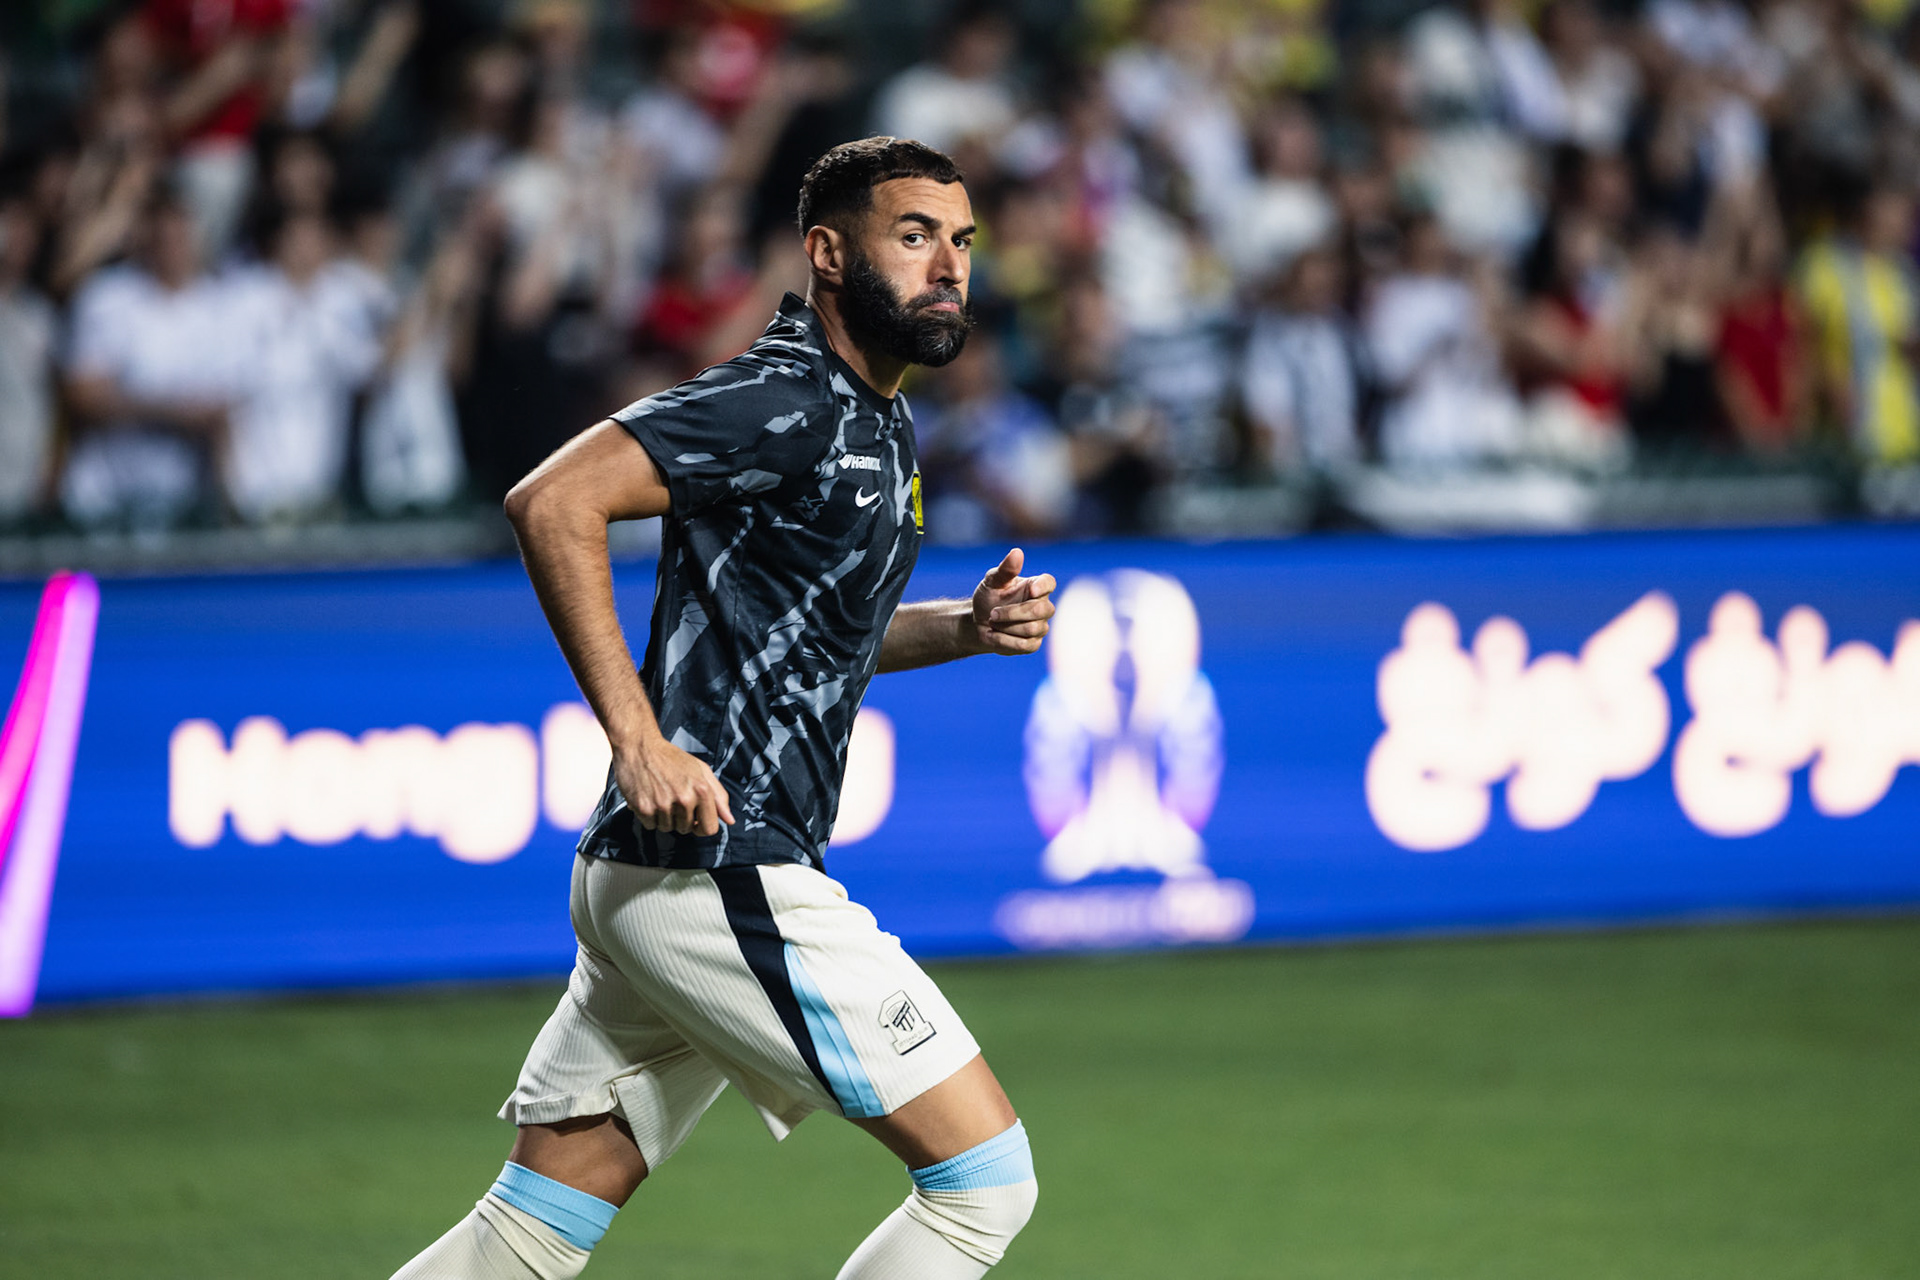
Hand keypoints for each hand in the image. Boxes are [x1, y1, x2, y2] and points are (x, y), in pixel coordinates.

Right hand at [616, 737, 735, 835]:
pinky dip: (649, 816)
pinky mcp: (644, 808)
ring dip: (664, 818)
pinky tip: (649, 798)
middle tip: (673, 798)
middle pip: (687, 830)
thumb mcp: (701, 770)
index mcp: (701, 790)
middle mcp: (684, 799)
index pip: (710, 828)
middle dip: (681, 819)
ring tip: (661, 796)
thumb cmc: (671, 758)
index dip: (703, 826)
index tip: (696, 819)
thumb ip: (719, 796)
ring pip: (668, 829)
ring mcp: (663, 805)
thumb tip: (730, 820)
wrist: (639, 747)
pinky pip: (650, 826)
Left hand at [970, 547, 1056, 655]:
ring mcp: (1040, 626)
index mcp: (1035, 586)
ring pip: (1032, 628)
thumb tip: (1017, 552)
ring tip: (992, 621)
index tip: (1030, 590)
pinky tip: (993, 634)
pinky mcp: (1033, 644)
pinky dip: (1004, 639)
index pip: (1049, 583)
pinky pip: (1024, 645)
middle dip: (1013, 613)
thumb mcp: (992, 582)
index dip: (1043, 587)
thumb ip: (1005, 569)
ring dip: (1006, 626)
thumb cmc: (988, 598)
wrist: (978, 623)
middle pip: (1041, 610)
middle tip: (992, 613)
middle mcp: (1042, 606)